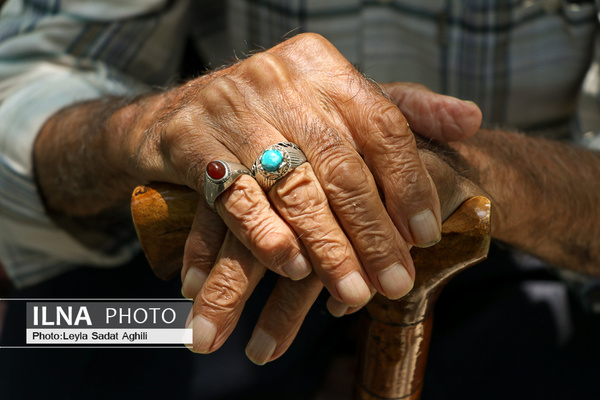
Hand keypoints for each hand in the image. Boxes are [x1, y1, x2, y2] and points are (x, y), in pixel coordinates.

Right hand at [126, 34, 480, 306]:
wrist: (179, 111)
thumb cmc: (273, 113)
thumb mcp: (336, 101)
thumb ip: (402, 111)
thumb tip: (470, 120)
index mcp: (324, 67)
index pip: (382, 124)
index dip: (407, 182)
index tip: (424, 234)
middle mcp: (280, 79)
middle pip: (339, 163)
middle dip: (369, 231)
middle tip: (393, 283)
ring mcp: (232, 105)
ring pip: (291, 185)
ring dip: (324, 245)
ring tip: (350, 292)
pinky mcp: (191, 138)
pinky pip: (232, 193)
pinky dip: (263, 233)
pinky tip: (290, 266)